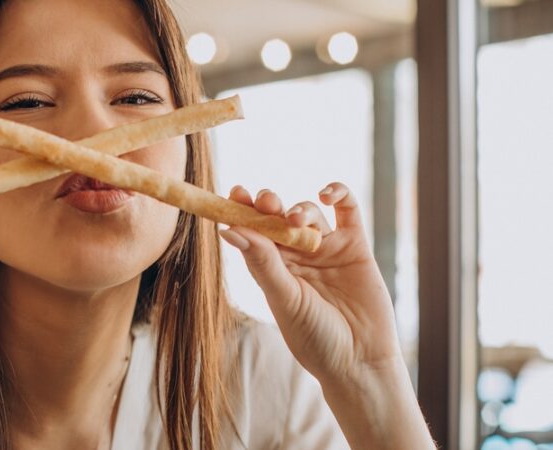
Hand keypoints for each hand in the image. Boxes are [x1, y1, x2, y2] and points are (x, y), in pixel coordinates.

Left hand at [220, 182, 399, 381]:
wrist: (360, 361)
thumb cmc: (315, 338)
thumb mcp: (285, 300)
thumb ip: (263, 263)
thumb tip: (228, 230)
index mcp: (272, 269)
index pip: (251, 233)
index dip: (241, 211)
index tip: (234, 194)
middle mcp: (296, 257)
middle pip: (277, 218)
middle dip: (268, 205)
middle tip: (264, 200)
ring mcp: (326, 249)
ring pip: (308, 213)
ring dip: (299, 209)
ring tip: (295, 219)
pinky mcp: (355, 246)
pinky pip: (348, 211)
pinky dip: (338, 194)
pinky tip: (326, 194)